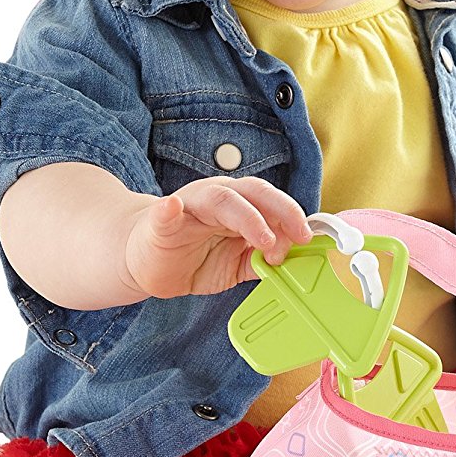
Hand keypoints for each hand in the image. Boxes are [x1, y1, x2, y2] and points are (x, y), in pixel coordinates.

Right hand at [121, 177, 312, 299]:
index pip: (272, 202)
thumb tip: (293, 260)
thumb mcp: (235, 264)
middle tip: (297, 236)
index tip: (308, 238)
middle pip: (254, 192)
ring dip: (247, 216)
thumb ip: (261, 260)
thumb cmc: (192, 257)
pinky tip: (171, 208)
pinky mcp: (159, 221)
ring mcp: (189, 206)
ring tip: (263, 238)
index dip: (293, 217)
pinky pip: (165, 211)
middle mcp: (218, 198)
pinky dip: (169, 209)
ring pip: (221, 198)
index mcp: (239, 206)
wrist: (146, 263)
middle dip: (281, 211)